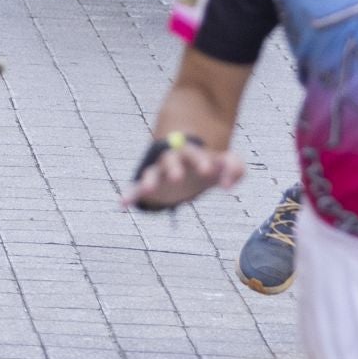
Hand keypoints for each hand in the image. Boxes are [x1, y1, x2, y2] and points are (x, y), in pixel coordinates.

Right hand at [118, 141, 245, 210]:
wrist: (185, 163)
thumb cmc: (207, 164)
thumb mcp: (225, 164)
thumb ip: (235, 168)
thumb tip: (229, 186)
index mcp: (191, 153)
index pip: (196, 155)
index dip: (202, 162)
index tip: (210, 172)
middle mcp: (172, 160)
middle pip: (171, 160)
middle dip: (175, 168)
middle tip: (179, 178)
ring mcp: (159, 172)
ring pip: (152, 174)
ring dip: (150, 180)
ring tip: (150, 188)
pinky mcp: (148, 186)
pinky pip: (135, 189)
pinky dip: (128, 196)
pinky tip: (122, 205)